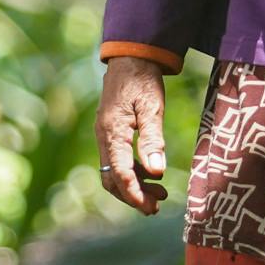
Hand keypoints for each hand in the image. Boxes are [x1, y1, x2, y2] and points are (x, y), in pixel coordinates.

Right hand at [96, 58, 168, 212]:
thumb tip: (156, 171)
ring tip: (160, 194)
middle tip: (156, 206)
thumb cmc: (143, 80)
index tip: (150, 207)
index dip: (134, 194)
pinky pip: (117, 161)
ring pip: (114, 172)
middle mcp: (104, 137)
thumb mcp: (152, 107)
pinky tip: (151, 174)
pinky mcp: (111, 133)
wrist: (131, 57)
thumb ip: (153, 139)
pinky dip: (133, 173)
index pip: (120, 173)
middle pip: (112, 179)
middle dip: (133, 196)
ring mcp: (105, 136)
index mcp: (112, 132)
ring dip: (134, 187)